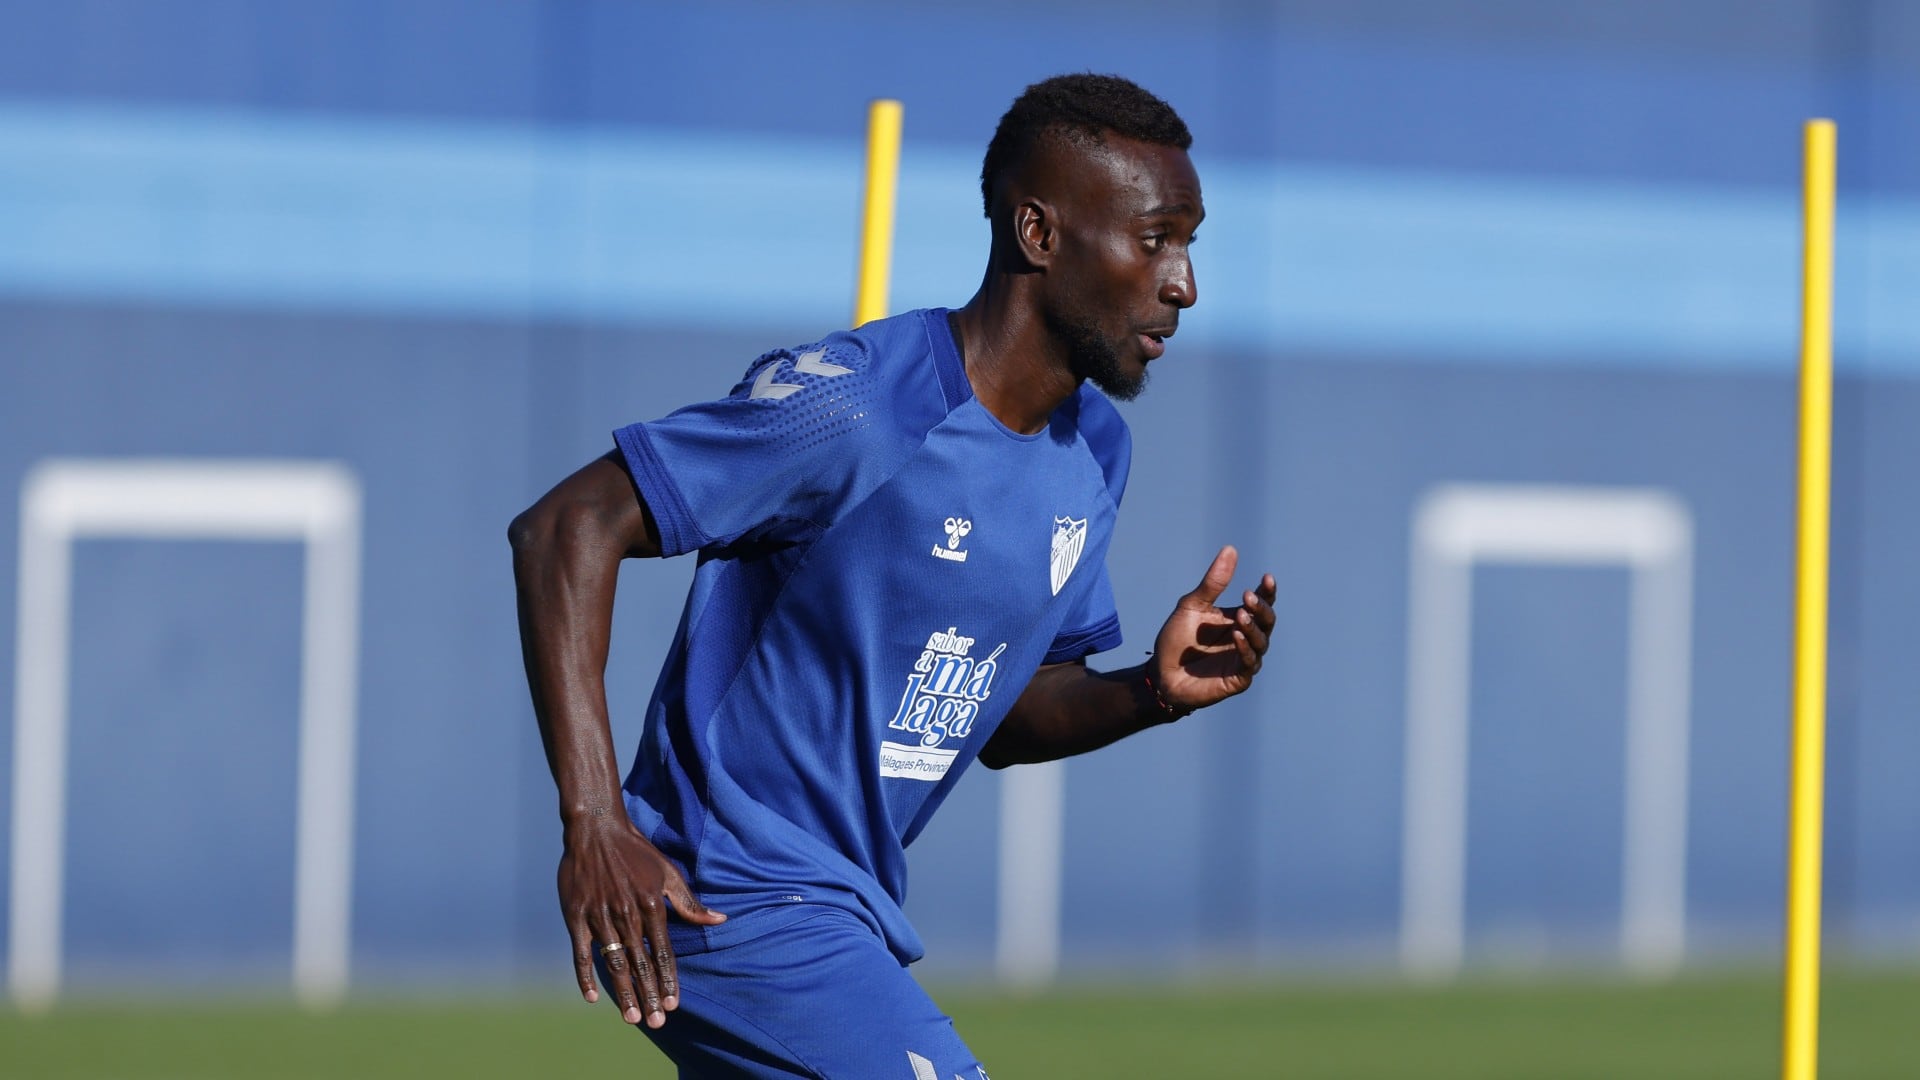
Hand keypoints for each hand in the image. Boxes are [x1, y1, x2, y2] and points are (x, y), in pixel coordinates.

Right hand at [558, 819, 725, 1027]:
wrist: (596, 829)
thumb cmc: (636, 851)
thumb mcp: (668, 873)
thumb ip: (690, 902)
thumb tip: (720, 920)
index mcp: (650, 905)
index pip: (663, 952)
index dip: (669, 980)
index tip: (674, 1005)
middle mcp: (626, 914)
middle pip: (641, 964)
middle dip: (650, 995)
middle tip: (656, 1022)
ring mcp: (600, 916)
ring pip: (615, 963)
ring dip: (624, 992)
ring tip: (633, 1017)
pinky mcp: (576, 916)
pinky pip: (582, 953)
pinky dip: (585, 976)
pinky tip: (593, 998)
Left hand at [1151, 545, 1276, 711]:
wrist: (1161, 673)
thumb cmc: (1177, 640)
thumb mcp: (1193, 605)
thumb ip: (1213, 582)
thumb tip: (1230, 549)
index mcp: (1238, 618)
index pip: (1261, 603)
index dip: (1268, 591)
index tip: (1267, 577)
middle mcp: (1246, 638)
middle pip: (1267, 621)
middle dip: (1261, 608)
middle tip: (1247, 597)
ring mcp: (1244, 658)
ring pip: (1262, 642)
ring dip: (1253, 628)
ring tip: (1240, 616)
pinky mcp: (1238, 678)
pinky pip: (1249, 662)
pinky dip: (1245, 649)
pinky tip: (1236, 636)